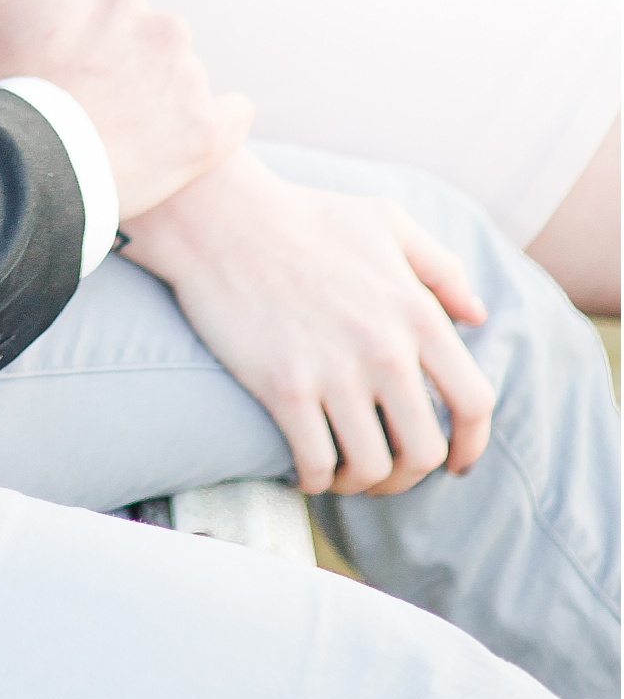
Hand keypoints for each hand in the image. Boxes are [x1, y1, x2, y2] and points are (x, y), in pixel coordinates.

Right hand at [0, 0, 251, 220]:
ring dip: (157, 96)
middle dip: (125, 63)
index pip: (114, 7)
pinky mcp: (206, 132)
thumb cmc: (0, 82)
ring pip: (180, 78)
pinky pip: (232, 116)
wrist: (24, 170)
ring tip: (116, 131)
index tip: (65, 66)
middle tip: (89, 102)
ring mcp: (188, 80)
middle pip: (150, 41)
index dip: (87, 36)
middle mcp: (165, 27)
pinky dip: (216, 121)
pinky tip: (180, 137)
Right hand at [122, 151, 495, 494]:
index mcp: (417, 312)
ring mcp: (334, 372)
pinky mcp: (284, 387)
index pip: (474, 403)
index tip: (457, 460)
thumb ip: (441, 267)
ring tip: (347, 471)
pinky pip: (316, 464)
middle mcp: (384, 349)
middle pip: (424, 451)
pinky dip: (317, 479)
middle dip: (411, 473)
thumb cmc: (304, 217)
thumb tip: (477, 315)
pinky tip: (308, 468)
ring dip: (362, 482)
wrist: (220, 217)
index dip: (472, 444)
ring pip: (372, 468)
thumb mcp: (385, 222)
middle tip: (388, 468)